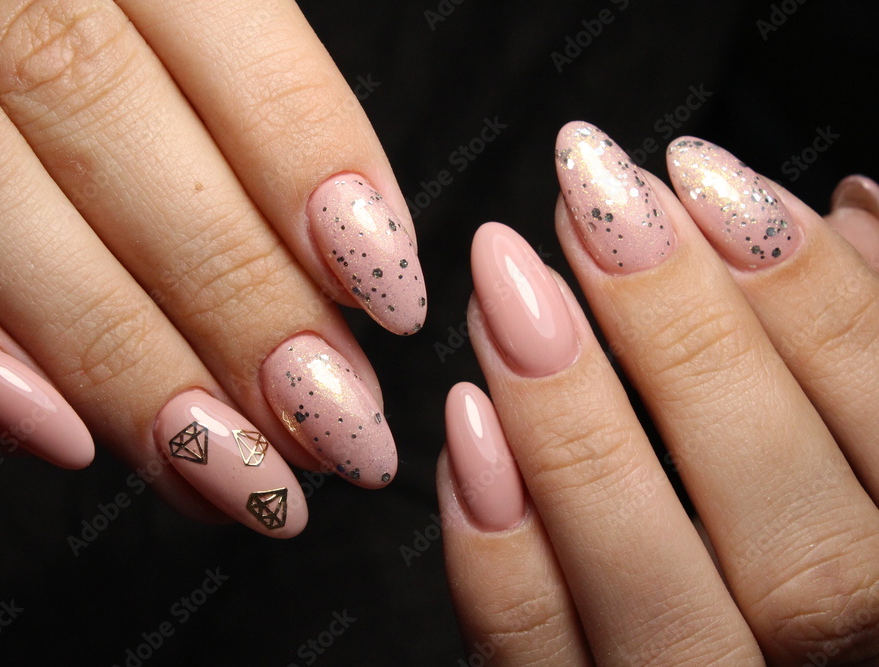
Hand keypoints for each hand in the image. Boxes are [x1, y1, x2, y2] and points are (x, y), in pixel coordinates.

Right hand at [0, 0, 426, 536]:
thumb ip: (203, 99)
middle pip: (99, 111)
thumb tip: (328, 250)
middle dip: (234, 288)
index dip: (308, 157)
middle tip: (331, 422)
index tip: (385, 289)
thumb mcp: (126, 16)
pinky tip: (56, 433)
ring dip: (119, 350)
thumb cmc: (16, 19)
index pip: (213, 23)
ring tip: (231, 469)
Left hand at [439, 123, 878, 663]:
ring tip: (507, 289)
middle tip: (590, 207)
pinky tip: (468, 428)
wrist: (704, 644)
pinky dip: (502, 550)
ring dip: (577, 431)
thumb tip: (852, 208)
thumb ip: (861, 350)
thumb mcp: (862, 437)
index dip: (809, 295)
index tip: (699, 177)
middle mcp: (843, 659)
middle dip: (688, 346)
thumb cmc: (804, 523)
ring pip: (663, 599)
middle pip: (798, 537)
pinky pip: (543, 660)